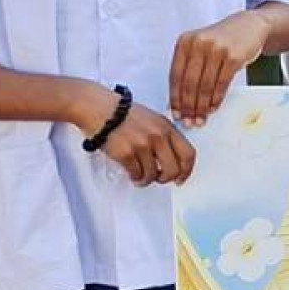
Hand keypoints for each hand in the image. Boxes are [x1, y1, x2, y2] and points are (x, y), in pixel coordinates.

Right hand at [76, 85, 197, 186]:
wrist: (100, 109)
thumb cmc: (124, 114)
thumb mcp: (152, 119)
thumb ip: (165, 136)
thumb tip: (172, 160)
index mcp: (167, 127)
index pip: (188, 154)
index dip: (186, 171)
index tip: (181, 178)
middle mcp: (158, 136)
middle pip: (173, 169)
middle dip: (166, 179)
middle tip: (158, 178)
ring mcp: (142, 145)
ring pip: (153, 175)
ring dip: (147, 180)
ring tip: (140, 176)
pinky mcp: (126, 153)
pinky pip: (136, 174)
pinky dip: (135, 177)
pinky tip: (132, 174)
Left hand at [169, 11, 271, 126]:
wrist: (248, 27)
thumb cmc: (221, 41)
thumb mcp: (200, 48)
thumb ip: (188, 69)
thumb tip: (177, 101)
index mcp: (185, 42)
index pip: (175, 75)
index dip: (175, 98)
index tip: (176, 114)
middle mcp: (199, 43)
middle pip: (189, 82)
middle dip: (188, 106)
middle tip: (189, 121)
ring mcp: (216, 49)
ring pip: (205, 86)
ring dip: (202, 107)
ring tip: (201, 119)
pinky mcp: (233, 56)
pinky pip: (221, 84)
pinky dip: (216, 99)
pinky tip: (213, 108)